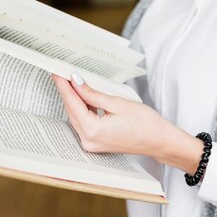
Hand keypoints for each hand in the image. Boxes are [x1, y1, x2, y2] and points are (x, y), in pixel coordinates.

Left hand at [52, 73, 203, 172]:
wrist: (159, 141)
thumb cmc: (144, 123)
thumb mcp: (117, 103)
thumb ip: (92, 94)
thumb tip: (75, 82)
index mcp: (93, 130)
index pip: (72, 103)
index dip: (63, 85)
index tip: (57, 71)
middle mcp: (88, 140)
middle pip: (71, 110)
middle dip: (67, 91)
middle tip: (62, 72)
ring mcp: (90, 144)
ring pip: (76, 117)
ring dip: (74, 100)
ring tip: (71, 81)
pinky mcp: (95, 144)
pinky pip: (82, 123)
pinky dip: (82, 110)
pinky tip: (83, 97)